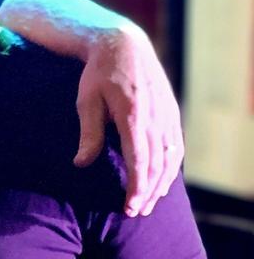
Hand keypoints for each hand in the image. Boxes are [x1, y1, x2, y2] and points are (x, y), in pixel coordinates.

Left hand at [73, 24, 182, 216]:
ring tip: (149, 203)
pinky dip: (171, 167)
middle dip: (148, 192)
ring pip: (171, 158)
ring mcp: (168, 115)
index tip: (129, 208)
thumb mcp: (87, 101)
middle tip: (136, 213)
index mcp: (134, 116)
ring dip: (162, 184)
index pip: (140, 161)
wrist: (123, 46)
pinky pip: (176, 146)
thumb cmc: (98, 75)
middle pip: (158, 165)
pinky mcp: (172, 112)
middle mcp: (156, 117)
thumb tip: (81, 163)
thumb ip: (88, 133)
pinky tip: (162, 181)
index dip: (137, 188)